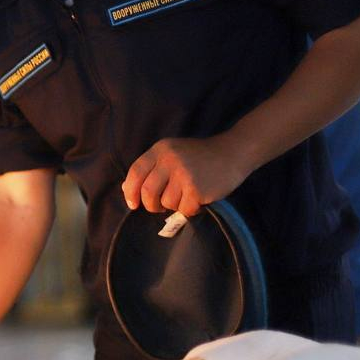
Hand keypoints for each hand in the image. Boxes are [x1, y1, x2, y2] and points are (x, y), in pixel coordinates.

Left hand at [122, 136, 249, 216]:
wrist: (233, 153)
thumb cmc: (199, 157)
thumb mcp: (172, 153)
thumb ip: (151, 168)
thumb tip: (127, 189)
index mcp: (161, 149)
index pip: (135, 172)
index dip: (130, 191)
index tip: (133, 203)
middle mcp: (170, 160)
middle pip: (147, 192)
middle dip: (151, 205)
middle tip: (159, 207)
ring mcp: (184, 174)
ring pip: (166, 202)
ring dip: (175, 205)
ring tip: (186, 195)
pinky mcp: (197, 188)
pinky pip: (184, 209)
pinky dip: (190, 209)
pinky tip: (198, 198)